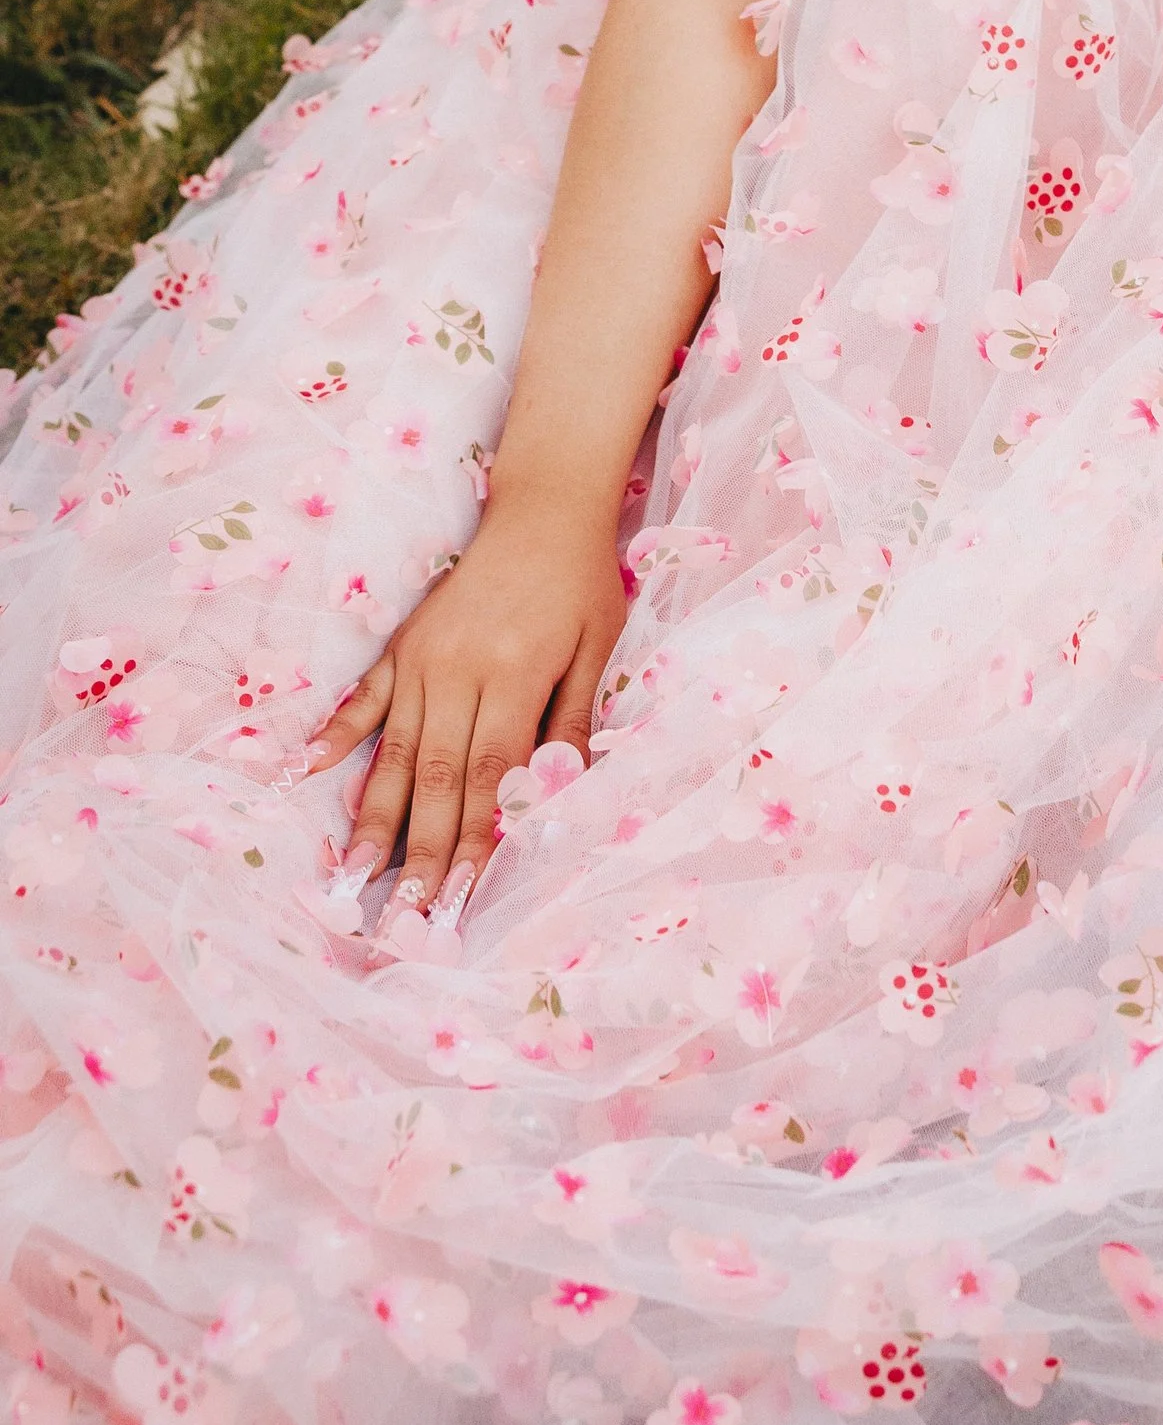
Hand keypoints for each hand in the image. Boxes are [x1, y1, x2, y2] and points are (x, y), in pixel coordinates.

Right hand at [304, 475, 628, 926]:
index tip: (458, 899)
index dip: (473, 841)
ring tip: (351, 874)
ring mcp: (421, 659)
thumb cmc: (580, 585)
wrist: (543, 510)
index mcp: (511, 676)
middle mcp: (456, 672)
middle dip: (420, 852)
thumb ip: (571, 721)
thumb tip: (554, 795)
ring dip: (373, 817)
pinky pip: (364, 699)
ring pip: (394, 752)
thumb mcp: (596, 649)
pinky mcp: (402, 646)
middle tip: (403, 914)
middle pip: (435, 777)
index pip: (490, 777)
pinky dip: (335, 736)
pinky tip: (306, 772)